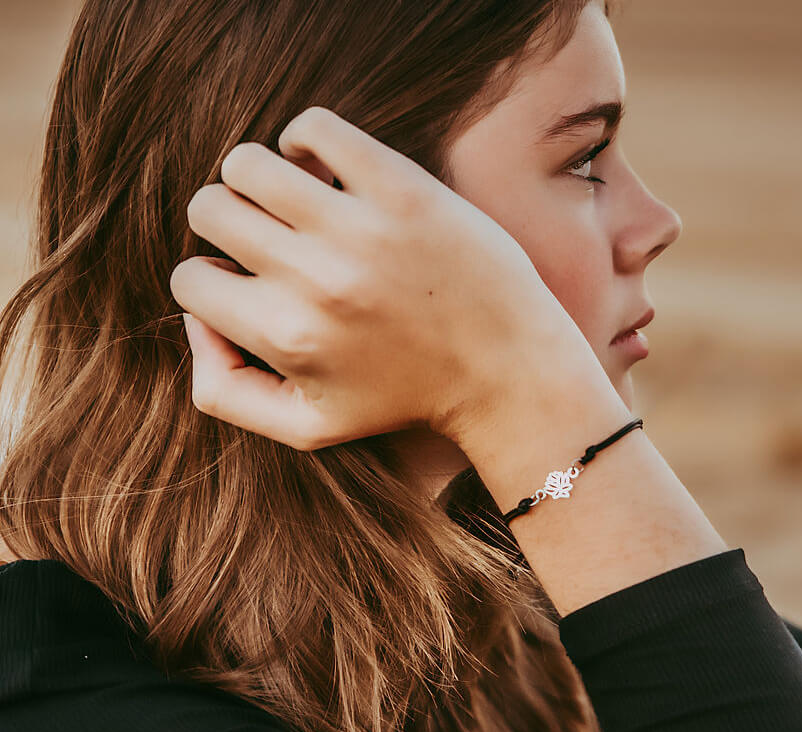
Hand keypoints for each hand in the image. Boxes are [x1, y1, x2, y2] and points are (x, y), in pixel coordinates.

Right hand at [169, 106, 590, 450]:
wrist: (506, 371)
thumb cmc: (403, 400)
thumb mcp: (308, 427)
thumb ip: (225, 392)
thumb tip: (194, 323)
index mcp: (286, 338)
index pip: (190, 281)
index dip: (215, 286)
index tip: (254, 290)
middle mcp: (314, 279)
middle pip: (208, 210)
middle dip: (228, 228)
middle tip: (272, 245)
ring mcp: (359, 228)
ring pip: (247, 163)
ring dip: (260, 183)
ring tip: (297, 209)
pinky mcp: (402, 188)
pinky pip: (314, 128)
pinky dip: (306, 143)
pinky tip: (329, 176)